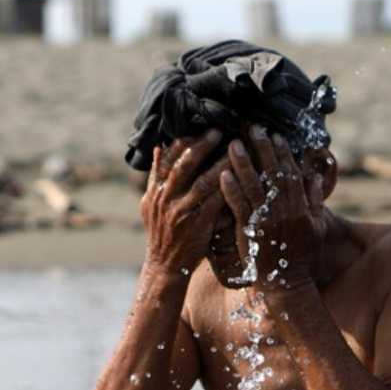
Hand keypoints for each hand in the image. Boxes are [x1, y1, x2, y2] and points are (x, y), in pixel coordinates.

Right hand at [140, 130, 229, 274]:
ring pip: (203, 182)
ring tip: (236, 149)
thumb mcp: (149, 203)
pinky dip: (228, 190)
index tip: (198, 124)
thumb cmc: (161, 232)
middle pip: (184, 165)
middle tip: (220, 129)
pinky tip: (241, 179)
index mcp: (155, 190)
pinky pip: (215, 203)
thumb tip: (158, 147)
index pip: (167, 158)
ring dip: (221, 164)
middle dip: (202, 145)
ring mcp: (181, 211)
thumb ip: (156, 176)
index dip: (183, 140)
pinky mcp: (197, 225)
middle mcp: (166, 198)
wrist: (165, 266)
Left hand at [219, 126, 325, 290]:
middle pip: (272, 173)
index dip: (283, 153)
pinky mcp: (251, 232)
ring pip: (253, 186)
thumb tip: (315, 176)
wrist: (288, 285)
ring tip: (232, 144)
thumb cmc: (303, 257)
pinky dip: (231, 191)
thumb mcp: (316, 228)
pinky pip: (239, 208)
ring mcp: (267, 221)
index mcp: (300, 207)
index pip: (291, 173)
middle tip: (252, 128)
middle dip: (262, 149)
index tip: (276, 136)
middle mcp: (285, 211)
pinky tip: (223, 175)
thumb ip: (315, 201)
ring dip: (243, 163)